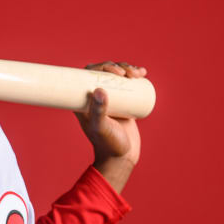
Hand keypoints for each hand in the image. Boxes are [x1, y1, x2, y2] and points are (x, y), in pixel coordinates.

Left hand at [75, 61, 147, 192]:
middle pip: (103, 73)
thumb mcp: (101, 127)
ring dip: (127, 69)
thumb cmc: (107, 143)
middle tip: (128, 73)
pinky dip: (134, 76)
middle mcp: (93, 97)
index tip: (114, 70)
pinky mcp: (122, 103)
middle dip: (117, 67)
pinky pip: (127, 85)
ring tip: (138, 74)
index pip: (87, 75)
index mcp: (82, 99)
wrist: (121, 157)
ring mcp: (109, 99)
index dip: (100, 66)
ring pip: (116, 77)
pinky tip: (142, 73)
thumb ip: (98, 111)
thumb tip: (98, 90)